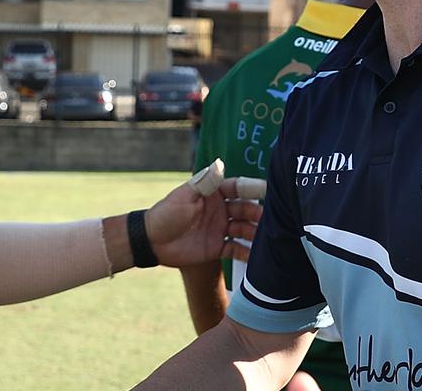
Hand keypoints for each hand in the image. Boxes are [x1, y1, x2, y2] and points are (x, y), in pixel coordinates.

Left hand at [145, 177, 262, 267]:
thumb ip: (205, 182)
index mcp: (213, 193)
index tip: (268, 190)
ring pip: (245, 230)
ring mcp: (220, 229)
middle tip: (270, 219)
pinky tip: (260, 257)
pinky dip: (248, 254)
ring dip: (256, 233)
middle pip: (245, 209)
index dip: (252, 189)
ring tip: (267, 239)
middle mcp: (220, 210)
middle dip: (258, 213)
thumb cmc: (166, 214)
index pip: (238, 188)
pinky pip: (237, 250)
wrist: (151, 242)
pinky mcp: (218, 247)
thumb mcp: (185, 195)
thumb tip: (220, 163)